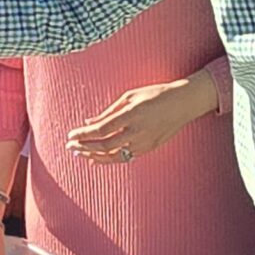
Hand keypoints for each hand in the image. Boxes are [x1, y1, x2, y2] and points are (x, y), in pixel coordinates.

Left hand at [64, 76, 214, 164]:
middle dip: (84, 147)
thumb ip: (109, 111)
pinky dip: (108, 160)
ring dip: (93, 156)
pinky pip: (124, 158)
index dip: (84, 135)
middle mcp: (138, 131)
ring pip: (113, 156)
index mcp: (132, 114)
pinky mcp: (149, 149)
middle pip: (104, 145)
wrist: (184, 103)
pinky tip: (95, 160)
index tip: (71, 135)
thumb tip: (89, 122)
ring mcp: (144, 142)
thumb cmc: (155, 94)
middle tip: (70, 146)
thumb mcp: (130, 96)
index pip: (101, 129)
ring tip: (79, 154)